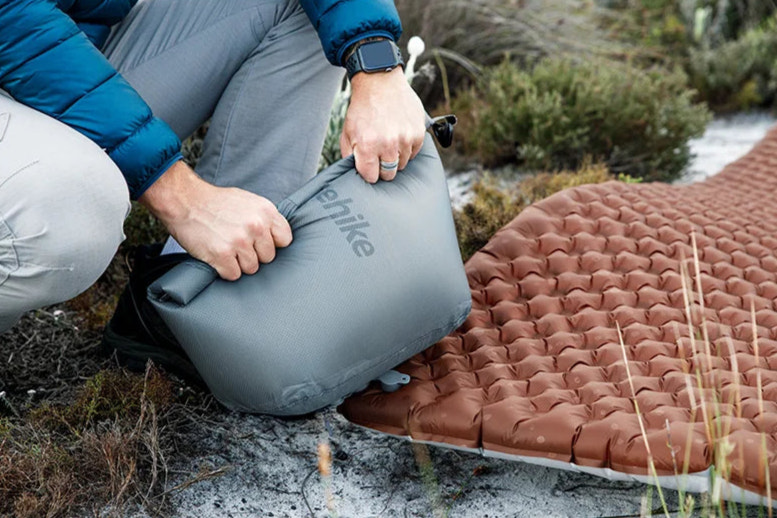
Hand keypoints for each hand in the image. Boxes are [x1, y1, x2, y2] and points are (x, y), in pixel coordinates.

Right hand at [139, 161, 291, 280]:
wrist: (184, 200)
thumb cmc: (215, 202)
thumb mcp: (248, 201)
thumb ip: (265, 218)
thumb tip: (277, 238)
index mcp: (266, 211)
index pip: (285, 240)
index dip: (272, 243)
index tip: (260, 242)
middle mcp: (256, 226)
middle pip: (268, 257)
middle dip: (254, 254)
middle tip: (237, 243)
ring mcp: (239, 241)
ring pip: (251, 268)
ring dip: (238, 263)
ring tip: (225, 247)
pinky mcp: (222, 255)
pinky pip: (233, 275)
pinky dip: (224, 270)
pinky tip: (217, 256)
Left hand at [340, 66, 425, 182]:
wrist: (379, 82)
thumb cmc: (362, 108)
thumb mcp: (347, 132)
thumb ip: (350, 156)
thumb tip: (357, 173)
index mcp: (368, 145)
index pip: (371, 177)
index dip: (369, 172)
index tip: (369, 165)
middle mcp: (388, 144)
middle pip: (389, 174)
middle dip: (383, 167)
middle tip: (379, 154)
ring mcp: (405, 138)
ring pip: (403, 164)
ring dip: (396, 157)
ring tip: (389, 140)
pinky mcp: (418, 133)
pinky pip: (414, 153)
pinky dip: (407, 148)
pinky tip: (398, 135)